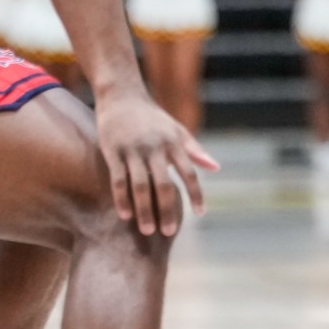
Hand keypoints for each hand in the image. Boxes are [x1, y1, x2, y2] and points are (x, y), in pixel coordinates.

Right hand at [93, 89, 218, 236]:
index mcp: (174, 143)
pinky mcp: (112, 151)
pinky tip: (125, 216)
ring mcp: (133, 150)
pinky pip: (118, 179)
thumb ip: (194, 150)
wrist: (122, 95)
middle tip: (169, 232)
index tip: (201, 213)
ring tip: (147, 230)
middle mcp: (155, 147)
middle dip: (168, 209)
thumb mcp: (177, 130)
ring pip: (140, 185)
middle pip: (164, 184)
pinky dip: (122, 198)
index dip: (196, 194)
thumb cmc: (153, 117)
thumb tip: (216, 168)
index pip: (189, 173)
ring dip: (144, 210)